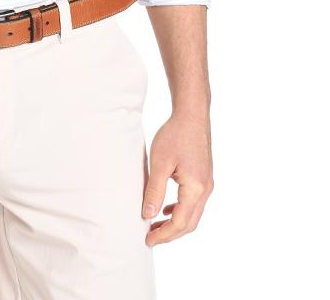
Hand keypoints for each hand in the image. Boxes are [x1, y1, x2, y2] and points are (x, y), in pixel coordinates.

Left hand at [141, 111, 213, 245]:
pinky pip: (193, 203)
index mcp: (196, 189)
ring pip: (193, 214)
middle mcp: (205, 190)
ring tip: (155, 226)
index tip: (148, 240)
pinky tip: (166, 209)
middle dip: (170, 234)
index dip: (164, 234)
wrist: (192, 115)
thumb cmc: (175, 135)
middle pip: (189, 224)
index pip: (180, 223)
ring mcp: (207, 184)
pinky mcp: (204, 177)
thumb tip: (148, 215)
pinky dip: (180, 211)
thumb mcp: (160, 163)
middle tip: (150, 238)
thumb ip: (154, 190)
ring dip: (175, 223)